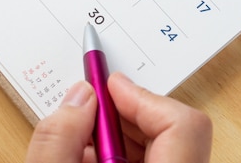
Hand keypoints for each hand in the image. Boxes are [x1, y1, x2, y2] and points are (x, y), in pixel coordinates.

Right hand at [25, 72, 212, 162]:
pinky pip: (157, 158)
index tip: (109, 85)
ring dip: (121, 136)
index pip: (182, 124)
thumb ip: (58, 141)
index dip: (142, 97)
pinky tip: (91, 160)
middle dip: (124, 114)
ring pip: (163, 143)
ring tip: (81, 147)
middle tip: (86, 115)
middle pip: (172, 128)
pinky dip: (123, 153)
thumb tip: (80, 95)